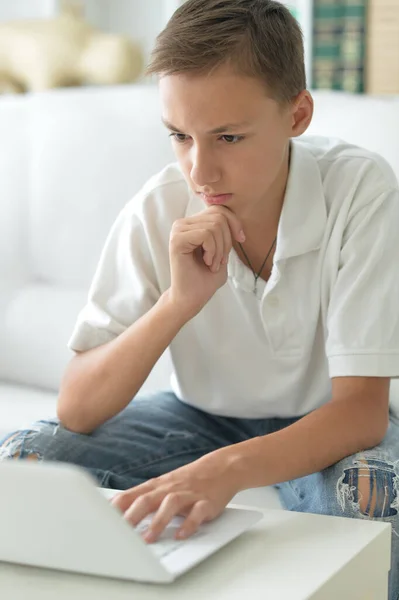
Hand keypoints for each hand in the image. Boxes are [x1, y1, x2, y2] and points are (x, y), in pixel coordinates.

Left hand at [110, 448, 240, 542]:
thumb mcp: (162, 485)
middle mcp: (170, 489)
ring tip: (149, 538)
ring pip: (170, 504)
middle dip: (132, 516)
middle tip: (119, 533)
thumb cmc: (187, 480)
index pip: (131, 495)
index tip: (101, 520)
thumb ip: (141, 496)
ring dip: (158, 521)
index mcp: (157, 486)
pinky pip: (196, 513)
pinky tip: (181, 534)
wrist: (221, 468)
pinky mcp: (205, 502)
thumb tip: (114, 509)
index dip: (116, 508)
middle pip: (147, 499)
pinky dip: (189, 524)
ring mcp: (188, 494)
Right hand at [168, 205, 244, 318]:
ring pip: (214, 226)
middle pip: (218, 216)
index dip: (234, 223)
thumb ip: (225, 231)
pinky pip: (206, 235)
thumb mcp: (222, 250)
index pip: (219, 210)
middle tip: (220, 261)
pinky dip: (213, 251)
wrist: (191, 298)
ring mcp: (178, 230)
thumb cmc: (206, 278)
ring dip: (220, 249)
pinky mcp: (177, 240)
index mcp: (193, 224)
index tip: (241, 239)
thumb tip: (233, 217)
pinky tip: (206, 262)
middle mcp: (182, 223)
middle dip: (227, 241)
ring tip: (212, 264)